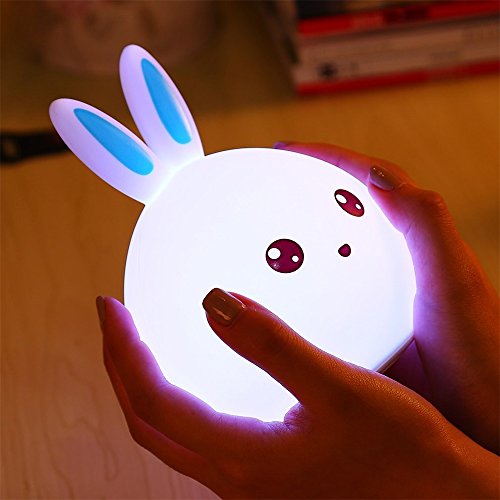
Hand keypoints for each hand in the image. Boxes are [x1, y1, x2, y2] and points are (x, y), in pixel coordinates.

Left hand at [98, 293, 496, 498]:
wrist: (440, 495)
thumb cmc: (399, 449)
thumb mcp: (338, 387)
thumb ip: (271, 345)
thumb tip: (212, 301)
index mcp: (242, 459)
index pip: (154, 399)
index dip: (123, 351)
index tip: (110, 306)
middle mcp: (234, 478)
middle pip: (147, 422)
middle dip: (120, 368)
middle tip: (115, 319)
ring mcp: (246, 480)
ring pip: (167, 432)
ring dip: (143, 384)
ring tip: (139, 341)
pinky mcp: (263, 471)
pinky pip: (198, 434)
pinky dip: (177, 397)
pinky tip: (195, 371)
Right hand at [275, 142, 498, 452]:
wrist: (481, 422)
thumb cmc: (481, 358)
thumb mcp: (454, 283)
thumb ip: (424, 227)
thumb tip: (377, 174)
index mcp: (413, 242)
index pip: (366, 182)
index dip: (326, 160)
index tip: (283, 153)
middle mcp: (391, 263)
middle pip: (337, 216)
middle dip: (296, 197)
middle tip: (258, 192)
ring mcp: (373, 296)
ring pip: (323, 260)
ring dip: (290, 247)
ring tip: (251, 243)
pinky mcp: (362, 329)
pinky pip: (318, 301)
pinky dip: (294, 294)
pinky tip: (267, 305)